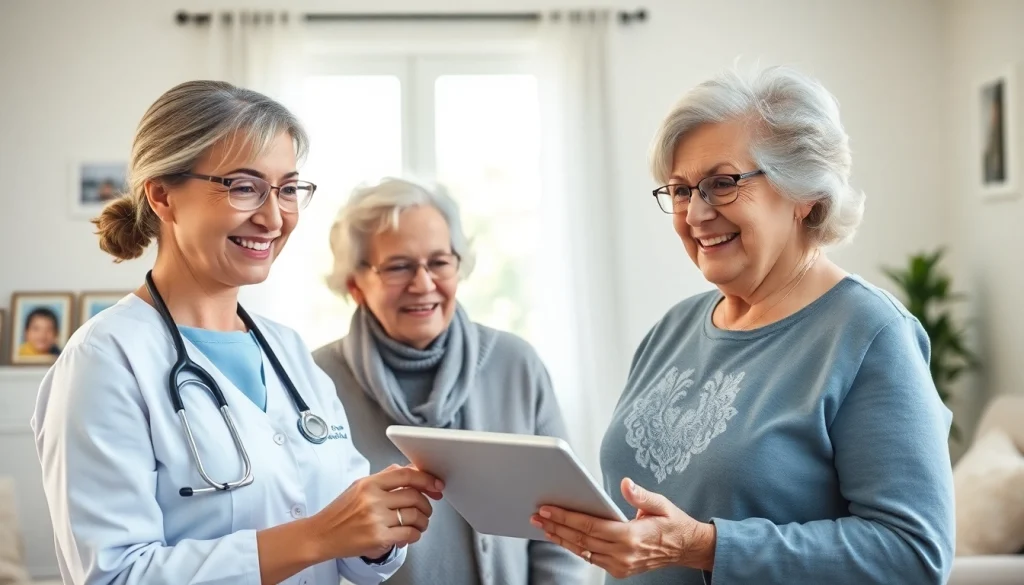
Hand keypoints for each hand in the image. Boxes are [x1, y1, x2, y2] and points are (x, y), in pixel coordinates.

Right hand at [309, 464, 444, 560]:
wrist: (320, 534)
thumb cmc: (340, 512)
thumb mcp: (359, 486)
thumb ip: (385, 477)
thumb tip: (411, 469)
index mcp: (369, 483)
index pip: (406, 475)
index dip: (427, 479)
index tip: (436, 485)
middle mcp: (373, 499)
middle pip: (414, 496)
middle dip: (427, 504)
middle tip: (426, 509)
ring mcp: (375, 519)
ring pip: (415, 516)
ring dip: (423, 521)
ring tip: (420, 523)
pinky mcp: (377, 538)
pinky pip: (409, 534)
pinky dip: (415, 535)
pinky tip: (410, 534)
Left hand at [530, 477, 715, 577]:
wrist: (686, 548)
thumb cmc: (672, 522)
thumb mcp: (661, 504)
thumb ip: (641, 496)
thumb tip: (625, 483)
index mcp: (631, 536)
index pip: (590, 526)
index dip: (566, 517)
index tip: (547, 509)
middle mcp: (623, 554)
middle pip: (581, 540)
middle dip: (556, 527)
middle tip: (536, 516)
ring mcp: (620, 565)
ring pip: (583, 551)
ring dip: (561, 538)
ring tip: (543, 526)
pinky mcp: (619, 570)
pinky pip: (590, 558)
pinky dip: (574, 547)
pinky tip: (561, 537)